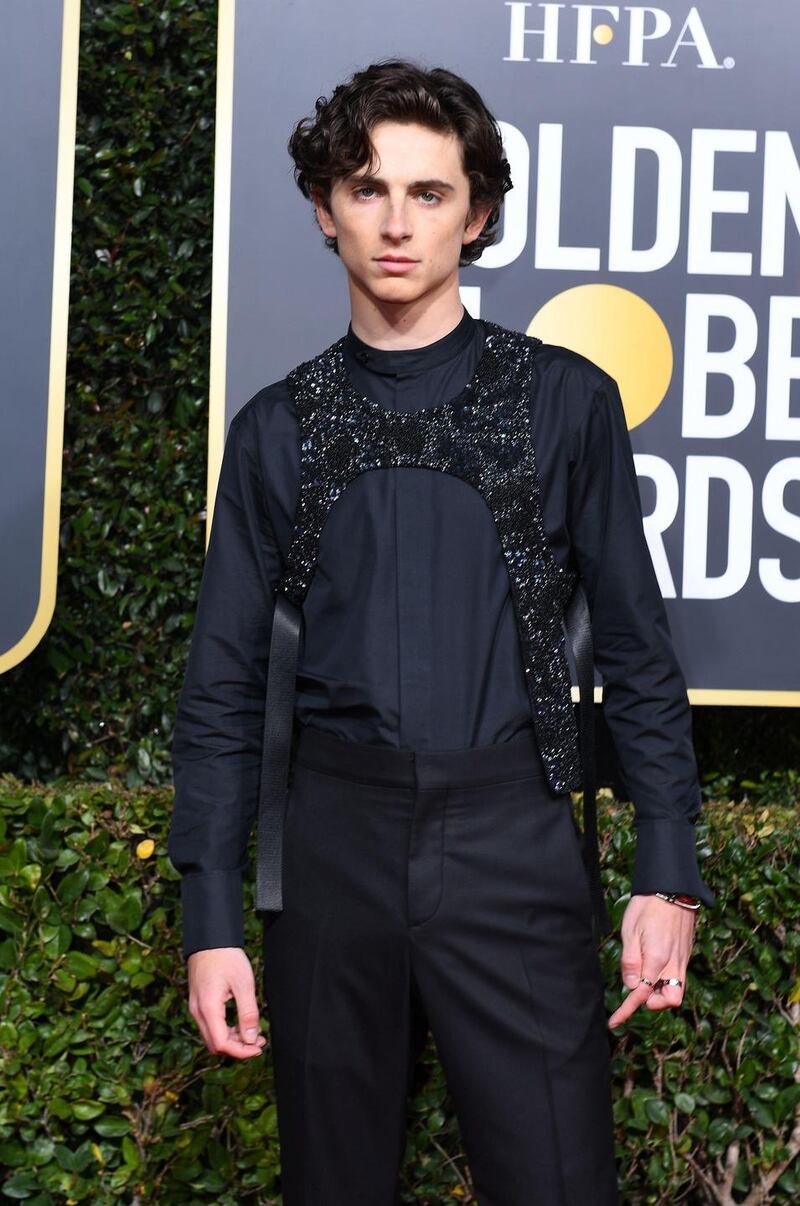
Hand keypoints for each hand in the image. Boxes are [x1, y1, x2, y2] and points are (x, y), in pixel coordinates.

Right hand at [186, 946, 267, 1058]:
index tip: (258, 1048)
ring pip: (212, 1036)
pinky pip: (210, 1025)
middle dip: (238, 1048)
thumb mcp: (244, 984)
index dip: (241, 1051)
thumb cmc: (227, 957)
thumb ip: (248, 1014)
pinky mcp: (198, 1003)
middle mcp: (197, 1012)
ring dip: (233, 1040)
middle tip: (259, 1042)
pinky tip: (241, 1024)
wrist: (210, 939)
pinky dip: (226, 1030)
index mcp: (208, 1008)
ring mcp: (196, 1008)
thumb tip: (251, 1039)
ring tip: (254, 1034)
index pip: (222, 1044)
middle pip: (215, 1044)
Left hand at [607, 894, 696, 1028]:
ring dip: (660, 992)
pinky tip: (653, 966)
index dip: (627, 1011)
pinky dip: (666, 979)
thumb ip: (630, 961)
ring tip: (643, 977)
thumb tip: (630, 987)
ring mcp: (683, 958)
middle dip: (653, 1003)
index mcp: (657, 959)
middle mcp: (674, 963)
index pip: (642, 995)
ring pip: (677, 990)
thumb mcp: (630, 932)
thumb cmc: (647, 907)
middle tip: (635, 990)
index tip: (615, 1021)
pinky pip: (679, 976)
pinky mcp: (686, 952)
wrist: (671, 887)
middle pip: (670, 1001)